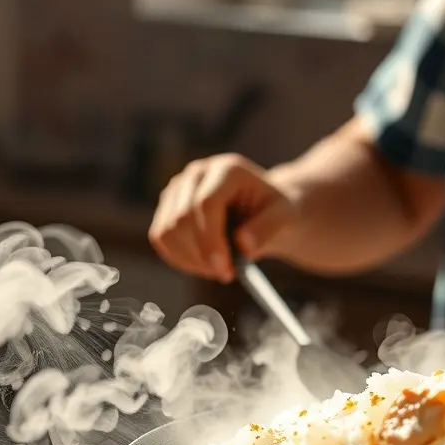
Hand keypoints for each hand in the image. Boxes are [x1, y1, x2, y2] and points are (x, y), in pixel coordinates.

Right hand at [148, 154, 298, 282]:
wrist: (264, 211)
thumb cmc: (275, 213)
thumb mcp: (284, 219)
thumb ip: (268, 229)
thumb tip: (244, 245)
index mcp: (227, 170)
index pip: (206, 203)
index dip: (211, 240)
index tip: (225, 271)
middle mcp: (197, 173)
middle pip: (181, 218)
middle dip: (201, 255)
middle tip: (225, 275)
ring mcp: (177, 188)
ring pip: (166, 230)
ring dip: (190, 260)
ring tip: (219, 269)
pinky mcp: (167, 207)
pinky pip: (160, 238)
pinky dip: (179, 258)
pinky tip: (203, 265)